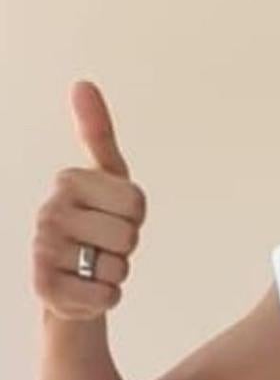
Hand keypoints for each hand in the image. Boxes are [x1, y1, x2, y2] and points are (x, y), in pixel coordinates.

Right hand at [31, 81, 146, 320]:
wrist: (73, 277)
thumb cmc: (98, 219)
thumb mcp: (107, 175)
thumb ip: (97, 131)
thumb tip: (82, 83)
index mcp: (68, 181)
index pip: (136, 201)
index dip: (137, 214)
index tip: (118, 213)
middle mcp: (48, 212)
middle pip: (129, 234)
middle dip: (128, 244)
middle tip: (105, 243)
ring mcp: (43, 251)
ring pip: (118, 266)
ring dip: (117, 271)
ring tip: (95, 264)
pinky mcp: (45, 289)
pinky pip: (107, 295)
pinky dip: (108, 296)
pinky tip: (88, 288)